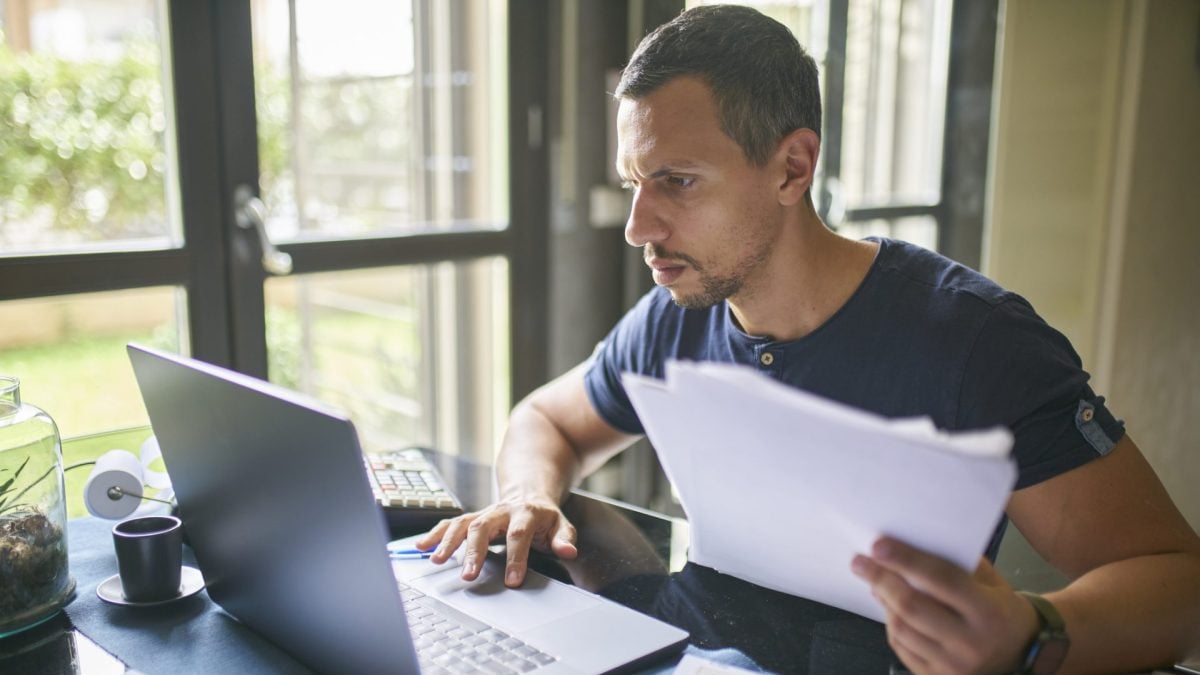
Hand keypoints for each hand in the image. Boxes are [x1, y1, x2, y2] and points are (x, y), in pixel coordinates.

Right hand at [413, 494, 577, 587]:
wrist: (528, 492)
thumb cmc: (544, 516)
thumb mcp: (561, 524)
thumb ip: (564, 539)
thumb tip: (568, 552)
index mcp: (526, 512)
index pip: (520, 534)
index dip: (516, 558)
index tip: (512, 582)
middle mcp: (501, 510)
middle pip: (484, 527)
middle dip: (474, 551)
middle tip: (468, 575)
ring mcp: (484, 512)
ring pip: (463, 523)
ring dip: (448, 542)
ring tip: (437, 561)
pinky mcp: (472, 517)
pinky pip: (451, 523)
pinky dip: (435, 534)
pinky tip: (422, 547)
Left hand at [851, 537, 1039, 674]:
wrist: (1022, 653)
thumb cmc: (1000, 608)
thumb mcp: (989, 581)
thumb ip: (956, 562)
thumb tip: (909, 540)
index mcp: (987, 611)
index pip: (940, 579)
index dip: (906, 560)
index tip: (878, 545)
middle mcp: (970, 642)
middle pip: (912, 606)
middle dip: (881, 579)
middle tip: (860, 562)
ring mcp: (954, 665)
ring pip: (901, 628)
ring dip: (882, 600)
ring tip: (874, 581)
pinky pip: (902, 648)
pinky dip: (890, 624)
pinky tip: (888, 607)